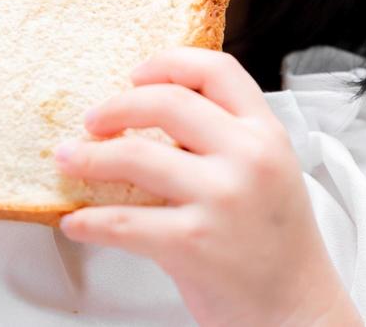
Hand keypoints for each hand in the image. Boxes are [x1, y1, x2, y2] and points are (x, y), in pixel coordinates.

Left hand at [52, 47, 361, 326]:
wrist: (297, 313)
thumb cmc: (276, 244)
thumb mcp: (268, 171)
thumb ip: (225, 137)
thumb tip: (149, 111)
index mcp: (266, 133)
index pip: (215, 70)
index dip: (167, 63)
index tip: (134, 75)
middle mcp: (248, 158)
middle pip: (166, 102)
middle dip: (115, 107)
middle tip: (91, 120)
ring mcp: (222, 199)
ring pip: (134, 155)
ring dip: (88, 158)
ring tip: (69, 160)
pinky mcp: (193, 244)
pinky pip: (122, 222)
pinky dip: (89, 221)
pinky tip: (76, 221)